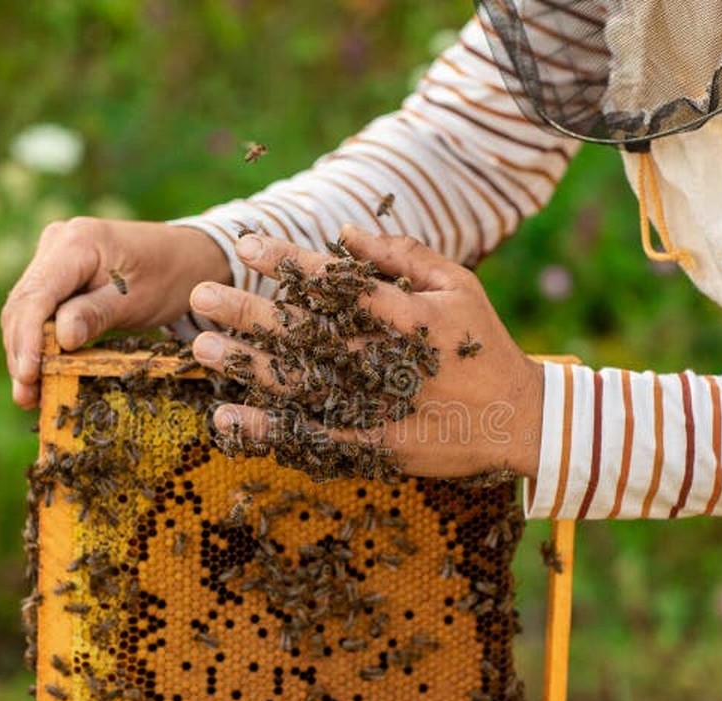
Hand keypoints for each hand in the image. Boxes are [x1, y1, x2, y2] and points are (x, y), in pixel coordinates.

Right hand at [0, 218, 229, 407]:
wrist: (186, 255)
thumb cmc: (169, 275)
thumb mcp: (139, 300)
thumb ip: (97, 314)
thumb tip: (60, 339)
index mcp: (77, 242)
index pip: (38, 294)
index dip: (28, 338)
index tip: (28, 375)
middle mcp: (56, 242)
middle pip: (23, 304)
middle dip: (21, 352)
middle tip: (26, 397)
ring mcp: (53, 256)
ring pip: (24, 310)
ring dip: (23, 352)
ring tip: (29, 395)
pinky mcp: (56, 274)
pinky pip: (38, 310)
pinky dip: (37, 342)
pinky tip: (38, 375)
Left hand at [187, 225, 543, 479]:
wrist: (520, 421)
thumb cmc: (484, 345)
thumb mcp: (458, 285)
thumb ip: (402, 255)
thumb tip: (343, 232)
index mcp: (410, 317)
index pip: (339, 284)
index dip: (290, 264)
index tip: (247, 247)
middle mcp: (389, 361)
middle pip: (308, 336)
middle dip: (250, 314)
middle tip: (201, 297)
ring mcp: (380, 408)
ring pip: (301, 385)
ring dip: (248, 365)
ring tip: (201, 346)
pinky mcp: (375, 447)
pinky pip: (312, 438)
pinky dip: (269, 428)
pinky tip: (227, 415)